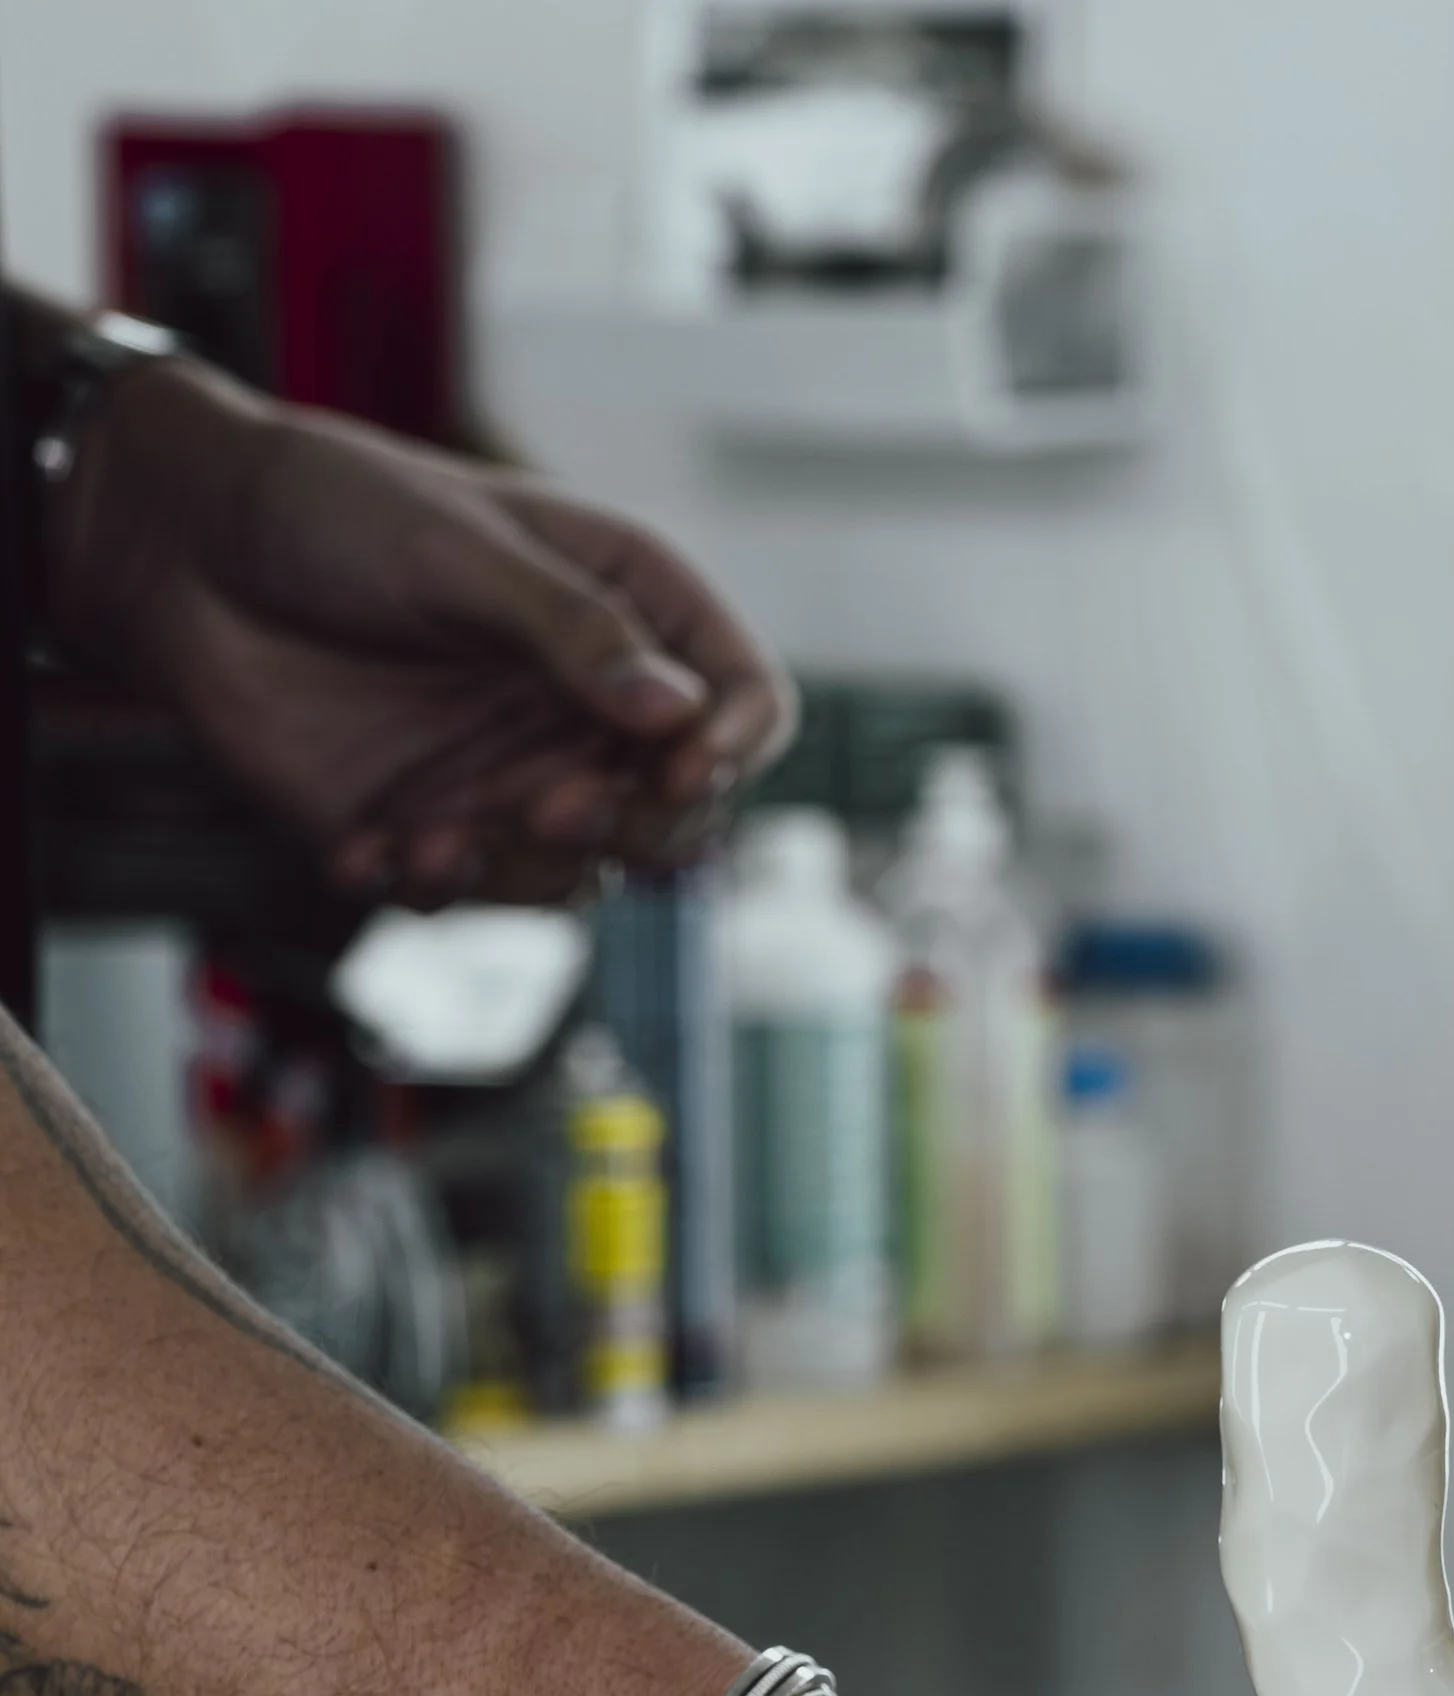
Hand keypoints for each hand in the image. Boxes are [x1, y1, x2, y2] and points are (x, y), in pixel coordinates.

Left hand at [48, 354, 793, 902]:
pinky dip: (429, 888)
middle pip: (680, 811)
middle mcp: (584, 702)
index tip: (679, 763)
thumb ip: (573, 633)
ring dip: (520, 870)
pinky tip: (366, 844)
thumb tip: (679, 709)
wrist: (180, 554)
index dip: (731, 743)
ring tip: (436, 834)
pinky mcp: (439, 824)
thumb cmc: (322, 509)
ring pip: (584, 873)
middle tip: (547, 801)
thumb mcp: (459, 551)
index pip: (742, 695)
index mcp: (623, 608)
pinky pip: (476, 897)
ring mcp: (515, 769)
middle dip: (626, 825)